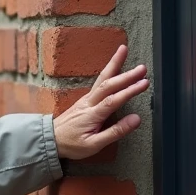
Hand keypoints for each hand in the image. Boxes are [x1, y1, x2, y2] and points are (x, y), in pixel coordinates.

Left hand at [52, 45, 148, 160]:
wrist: (50, 139)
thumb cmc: (72, 145)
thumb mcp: (94, 145)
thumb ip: (115, 132)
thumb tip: (136, 119)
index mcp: (92, 114)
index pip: (114, 99)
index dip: (129, 90)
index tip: (144, 83)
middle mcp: (89, 102)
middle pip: (108, 84)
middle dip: (126, 75)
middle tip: (142, 68)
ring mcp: (86, 98)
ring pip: (102, 78)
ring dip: (114, 64)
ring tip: (123, 49)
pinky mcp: (85, 98)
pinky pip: (99, 81)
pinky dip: (108, 71)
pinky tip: (114, 66)